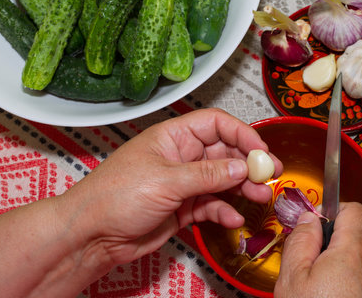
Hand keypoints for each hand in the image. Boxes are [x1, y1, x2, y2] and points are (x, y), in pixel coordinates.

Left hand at [62, 108, 282, 267]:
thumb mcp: (166, 180)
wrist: (91, 235)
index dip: (242, 134)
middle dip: (249, 163)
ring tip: (260, 196)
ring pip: (222, 180)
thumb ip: (208, 174)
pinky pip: (211, 205)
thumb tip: (242, 166)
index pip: (215, 124)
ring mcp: (182, 183)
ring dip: (242, 188)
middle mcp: (179, 157)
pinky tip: (233, 218)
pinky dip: (224, 210)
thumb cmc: (113, 197)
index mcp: (172, 137)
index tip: (261, 151)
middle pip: (224, 152)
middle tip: (270, 175)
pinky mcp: (181, 207)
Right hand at [274, 203, 361, 297]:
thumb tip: (309, 219)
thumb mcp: (293, 278)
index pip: (354, 209)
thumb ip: (300, 240)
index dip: (333, 209)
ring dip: (352, 253)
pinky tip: (341, 291)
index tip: (317, 222)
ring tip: (327, 274)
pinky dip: (361, 273)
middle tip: (319, 249)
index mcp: (353, 250)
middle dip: (342, 230)